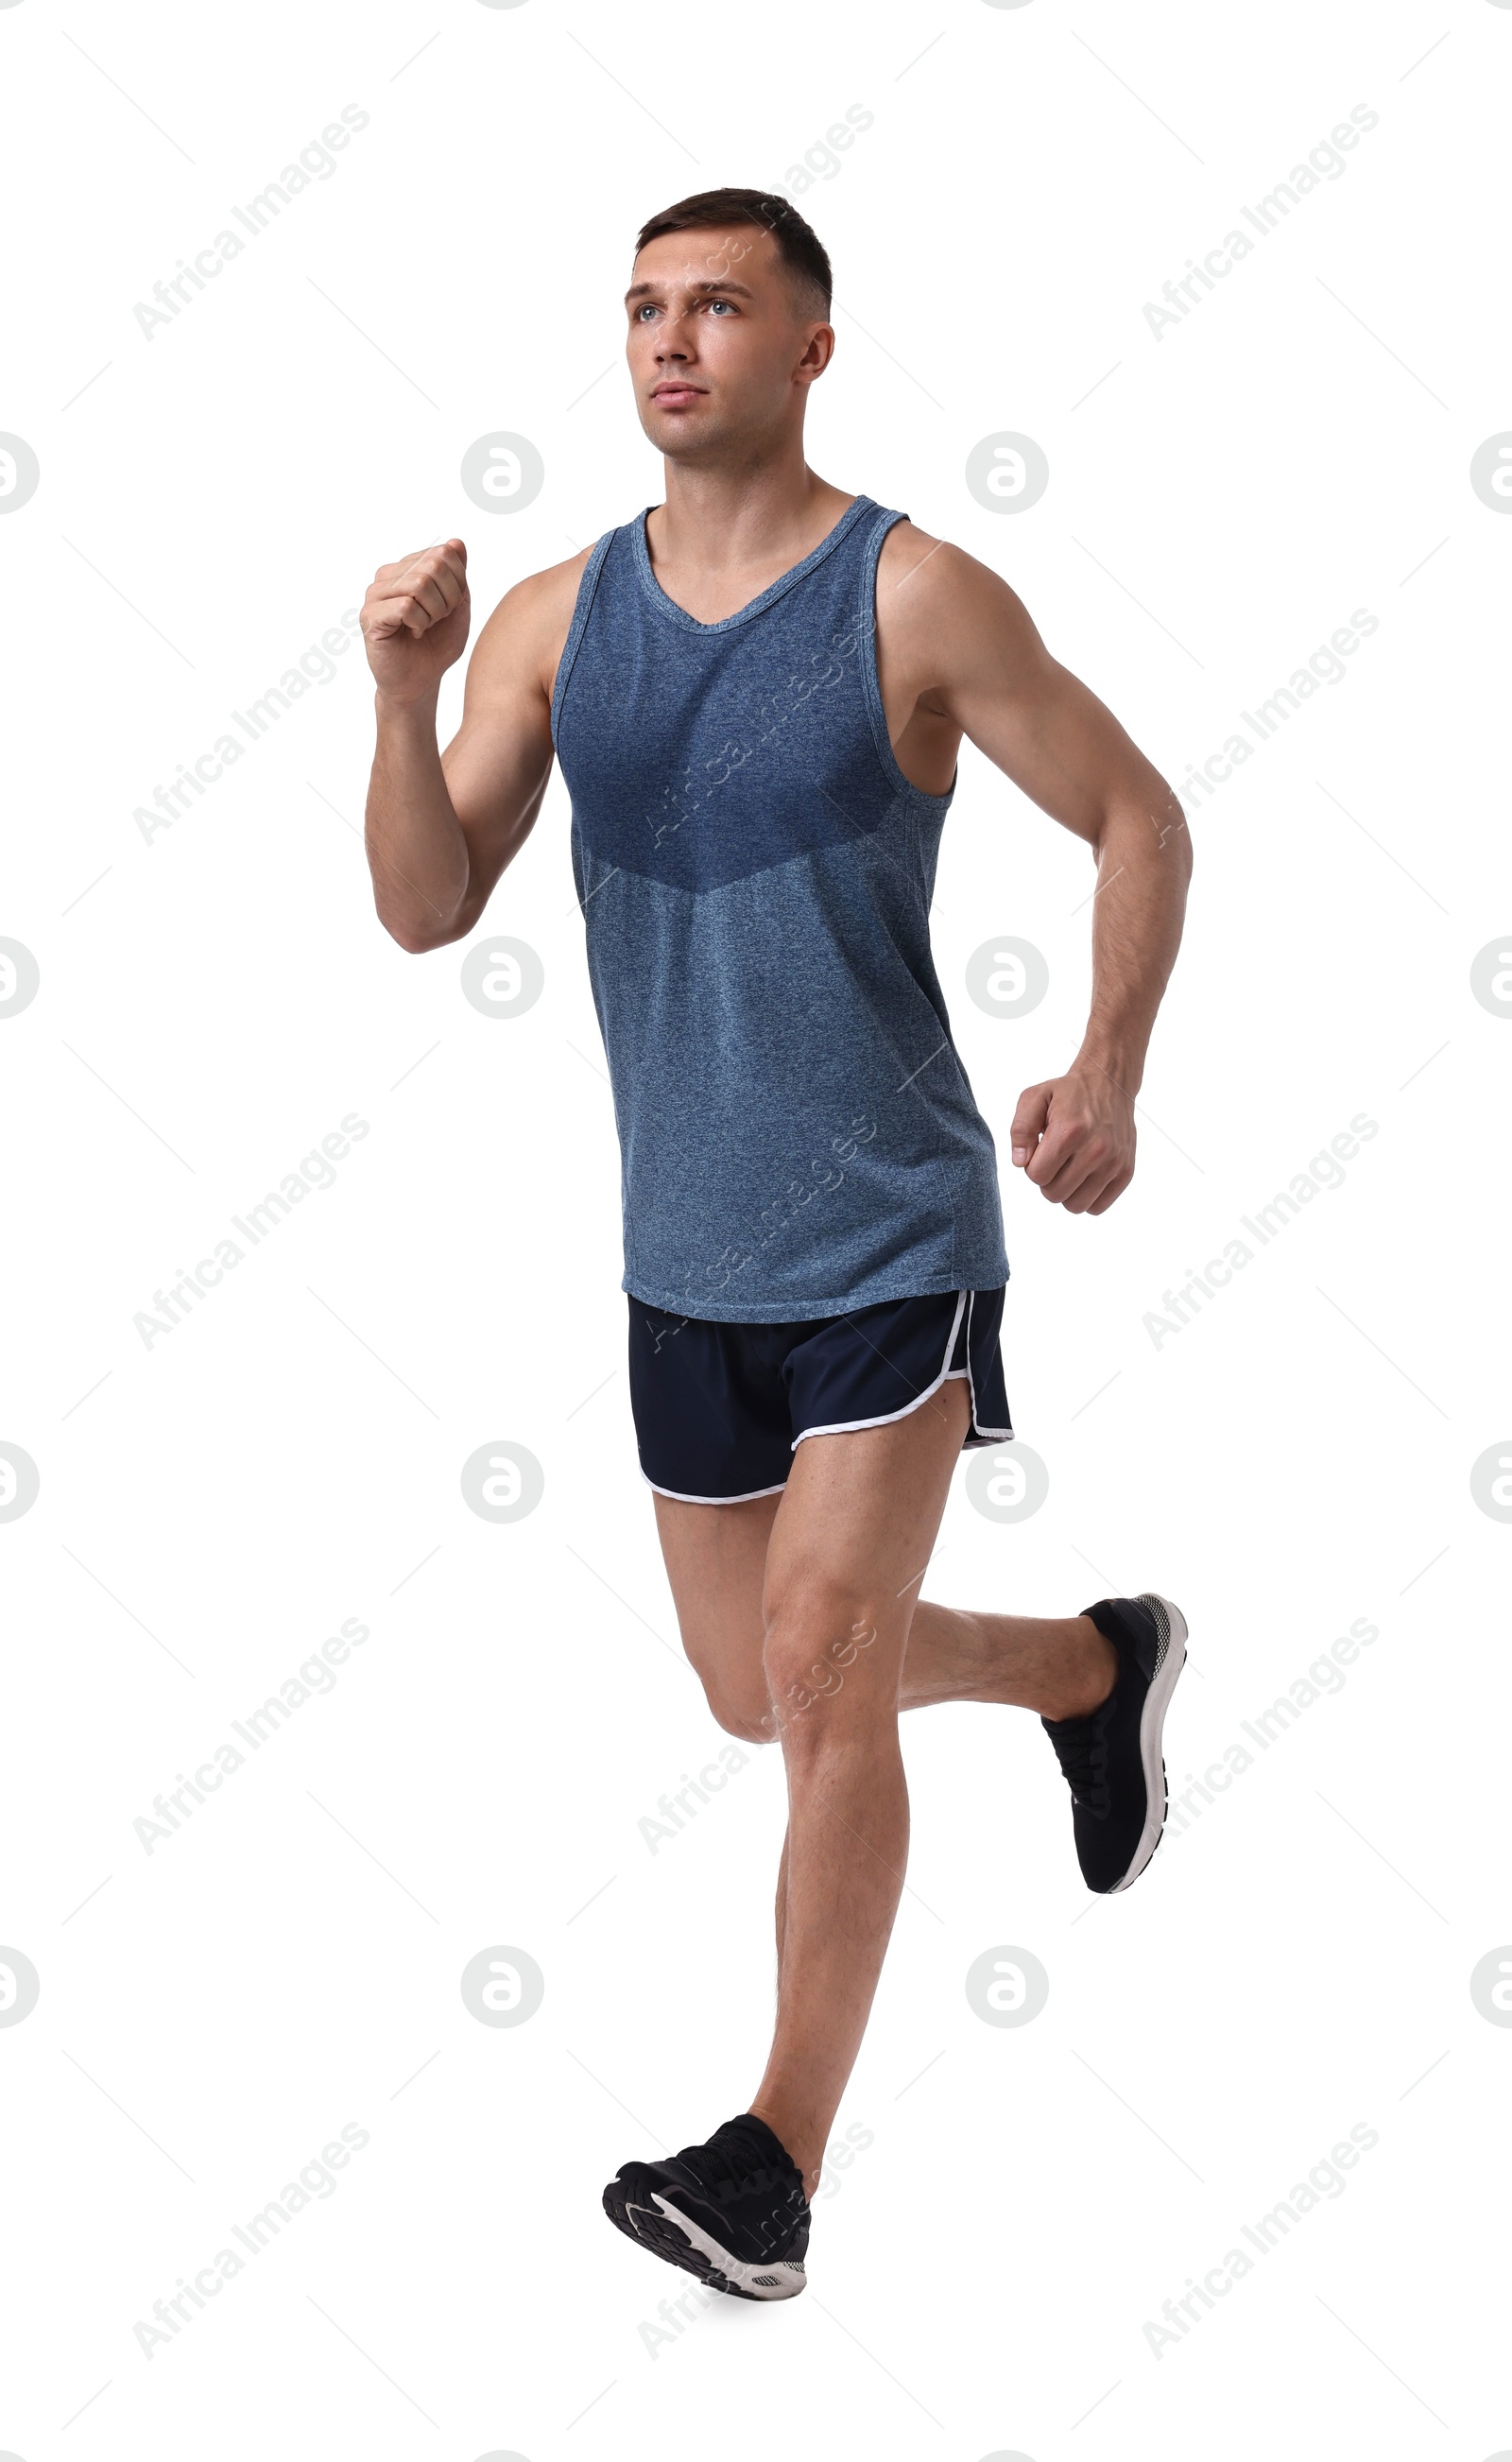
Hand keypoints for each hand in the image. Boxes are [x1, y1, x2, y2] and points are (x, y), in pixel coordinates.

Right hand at [360, 539, 469, 704]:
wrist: (419, 682)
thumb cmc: (437, 646)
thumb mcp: (458, 608)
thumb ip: (459, 576)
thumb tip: (456, 542)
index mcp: (408, 567)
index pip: (445, 552)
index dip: (458, 582)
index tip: (451, 607)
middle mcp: (388, 575)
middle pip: (433, 565)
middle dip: (448, 597)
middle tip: (439, 619)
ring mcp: (375, 593)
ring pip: (419, 583)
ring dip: (435, 612)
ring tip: (426, 627)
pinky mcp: (370, 615)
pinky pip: (406, 606)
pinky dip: (420, 623)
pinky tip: (414, 633)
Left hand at [1010, 1064, 1134, 1214]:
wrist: (1109, 1083)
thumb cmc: (1068, 1093)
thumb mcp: (1034, 1098)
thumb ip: (1020, 1129)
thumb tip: (1021, 1162)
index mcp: (1069, 1131)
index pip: (1036, 1175)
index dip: (1033, 1166)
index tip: (1041, 1150)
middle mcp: (1095, 1149)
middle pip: (1054, 1194)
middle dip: (1048, 1179)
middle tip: (1056, 1158)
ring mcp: (1113, 1163)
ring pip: (1075, 1206)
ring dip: (1066, 1191)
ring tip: (1069, 1168)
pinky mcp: (1125, 1172)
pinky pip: (1097, 1207)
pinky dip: (1087, 1197)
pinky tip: (1085, 1176)